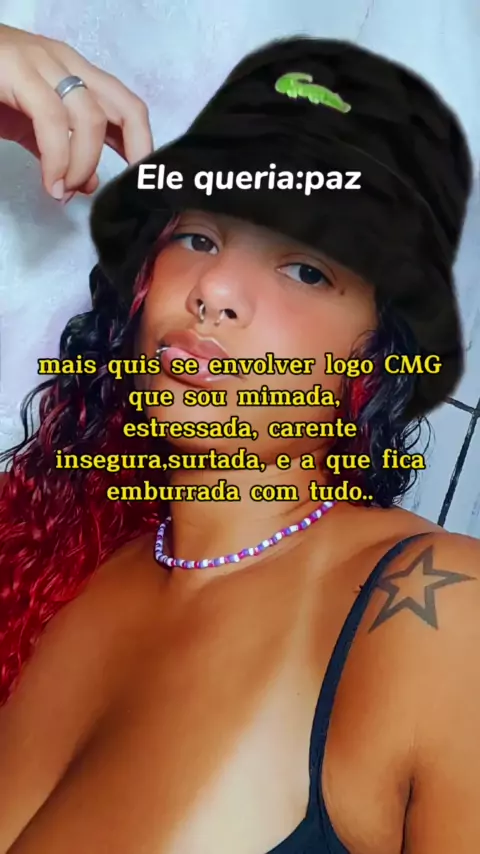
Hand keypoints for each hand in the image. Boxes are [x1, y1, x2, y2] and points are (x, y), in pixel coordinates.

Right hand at [0, 24, 153, 199]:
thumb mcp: (30, 123)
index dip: (143, 147)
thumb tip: (91, 183)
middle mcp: (68, 64)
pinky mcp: (19, 72)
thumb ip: (61, 150)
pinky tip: (52, 182)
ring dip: (84, 165)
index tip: (139, 181)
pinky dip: (58, 160)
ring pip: (92, 118)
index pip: (128, 108)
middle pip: (127, 108)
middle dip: (135, 154)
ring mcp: (44, 64)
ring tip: (66, 190)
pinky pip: (54, 121)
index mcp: (76, 73)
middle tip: (122, 191)